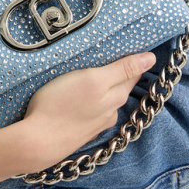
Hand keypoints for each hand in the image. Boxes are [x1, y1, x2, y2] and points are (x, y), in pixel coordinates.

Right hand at [20, 51, 155, 172]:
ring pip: (106, 101)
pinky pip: (92, 112)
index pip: (132, 73)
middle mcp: (111, 111)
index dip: (132, 59)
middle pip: (120, 87)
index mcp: (116, 96)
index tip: (129, 46)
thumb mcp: (92, 79)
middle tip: (109, 56)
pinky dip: (90, 102)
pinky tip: (80, 99)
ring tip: (92, 75)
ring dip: (103, 89)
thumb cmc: (60, 105)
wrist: (37, 142)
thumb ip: (121, 69)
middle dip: (118, 73)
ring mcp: (96, 124)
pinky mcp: (81, 131)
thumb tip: (151, 58)